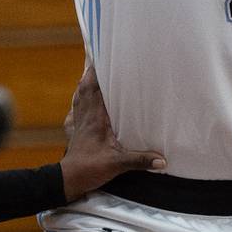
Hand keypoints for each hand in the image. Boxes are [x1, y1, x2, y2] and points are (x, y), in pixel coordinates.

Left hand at [60, 66, 166, 200]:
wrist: (69, 179)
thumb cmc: (90, 169)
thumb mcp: (117, 164)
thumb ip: (140, 160)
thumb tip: (162, 160)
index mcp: (96, 118)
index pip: (96, 88)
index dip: (97, 71)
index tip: (102, 54)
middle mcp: (86, 115)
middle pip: (86, 85)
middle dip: (91, 68)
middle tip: (97, 51)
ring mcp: (79, 121)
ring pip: (80, 93)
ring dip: (85, 79)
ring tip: (91, 65)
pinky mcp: (76, 128)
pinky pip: (77, 105)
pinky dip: (80, 94)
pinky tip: (82, 92)